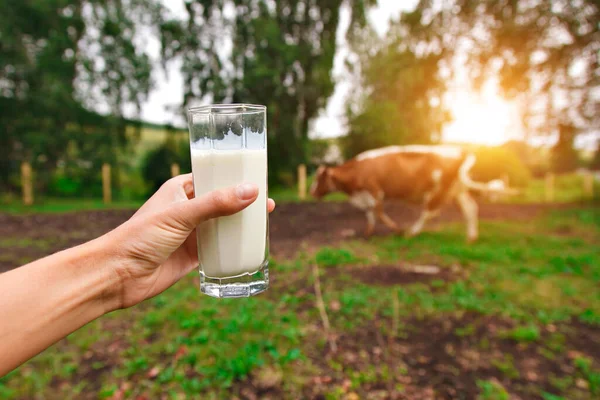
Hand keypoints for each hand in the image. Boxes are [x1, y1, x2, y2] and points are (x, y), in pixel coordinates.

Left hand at [102, 174, 274, 309]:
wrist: (117, 275)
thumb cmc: (141, 236)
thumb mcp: (181, 215)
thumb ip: (217, 203)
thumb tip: (252, 191)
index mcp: (179, 190)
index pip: (212, 177)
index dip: (233, 177)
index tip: (257, 177)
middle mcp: (186, 210)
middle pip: (221, 202)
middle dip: (243, 203)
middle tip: (268, 203)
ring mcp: (190, 233)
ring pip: (222, 226)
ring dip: (240, 226)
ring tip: (264, 224)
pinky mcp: (192, 256)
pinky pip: (218, 249)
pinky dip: (233, 248)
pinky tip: (250, 247)